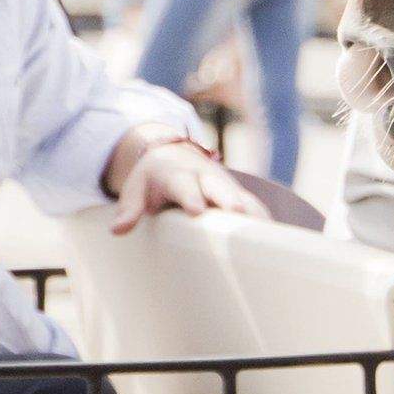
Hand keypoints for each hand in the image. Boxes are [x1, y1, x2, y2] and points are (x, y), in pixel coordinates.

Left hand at [106, 130, 266, 234]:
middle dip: (229, 199)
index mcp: (178, 173)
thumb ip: (129, 209)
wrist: (173, 154)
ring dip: (253, 212)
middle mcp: (205, 177)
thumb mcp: (136, 189)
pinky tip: (275, 240)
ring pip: (242, 197)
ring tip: (266, 232)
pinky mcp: (237, 196)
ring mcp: (224, 186)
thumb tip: (117, 230)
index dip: (191, 196)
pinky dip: (263, 221)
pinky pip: (253, 207)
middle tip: (238, 213)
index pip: (184, 185)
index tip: (197, 210)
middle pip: (220, 187)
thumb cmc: (152, 180)